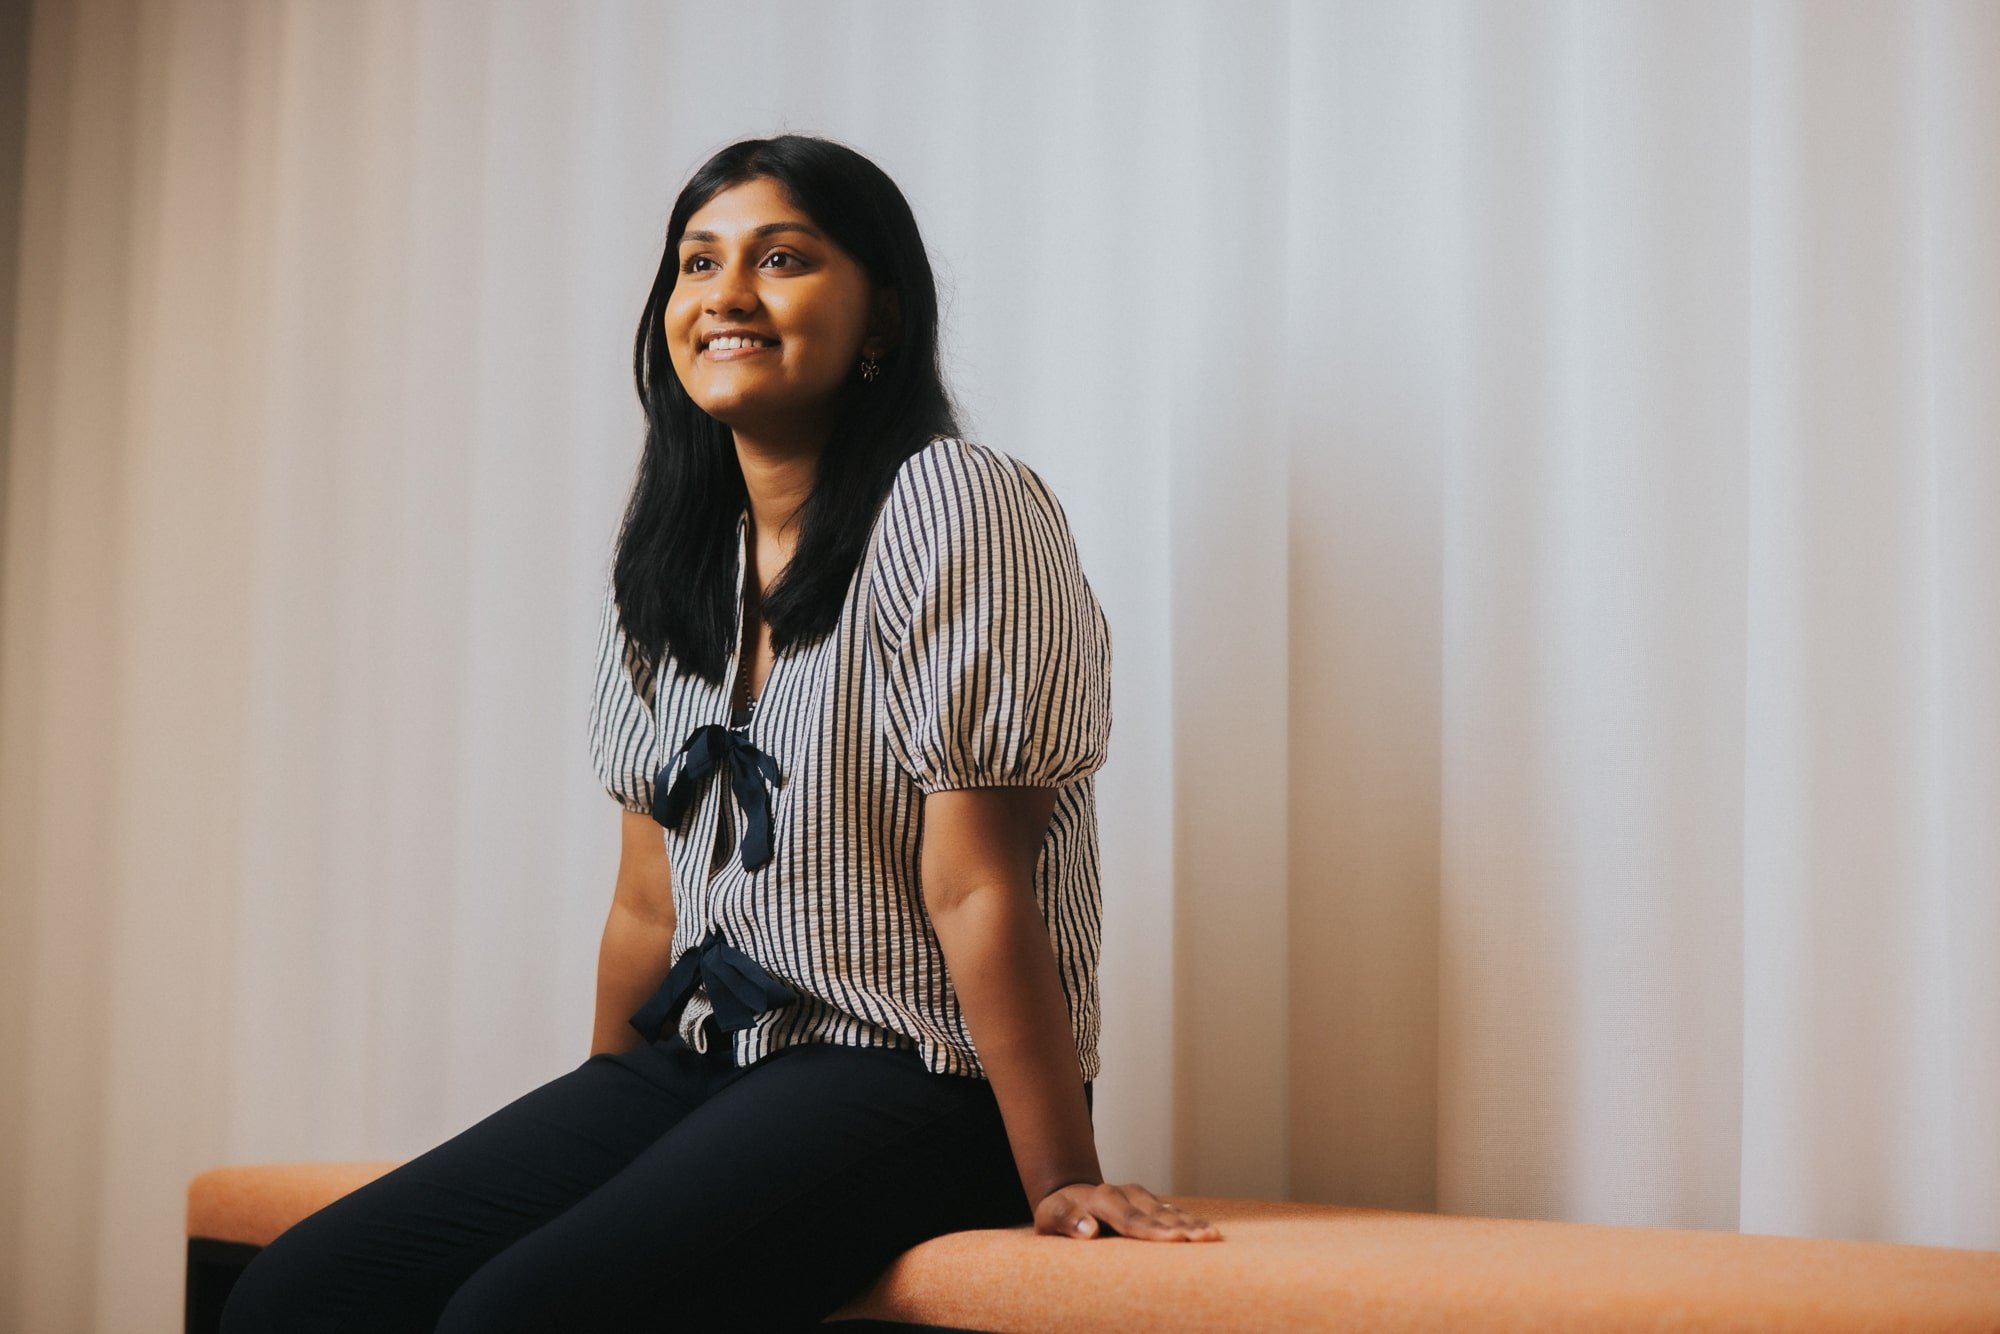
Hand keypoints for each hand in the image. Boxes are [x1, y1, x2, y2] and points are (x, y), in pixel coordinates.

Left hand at [1033, 1181, 1223, 1241]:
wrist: (1066, 1194)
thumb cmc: (1057, 1213)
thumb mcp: (1049, 1217)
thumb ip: (1067, 1221)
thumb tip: (1090, 1230)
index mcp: (1101, 1198)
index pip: (1130, 1219)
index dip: (1153, 1231)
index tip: (1175, 1240)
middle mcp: (1124, 1192)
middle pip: (1156, 1214)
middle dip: (1181, 1228)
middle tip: (1205, 1239)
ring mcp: (1138, 1195)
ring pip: (1168, 1211)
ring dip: (1192, 1223)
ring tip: (1213, 1236)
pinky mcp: (1147, 1201)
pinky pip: (1171, 1212)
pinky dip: (1190, 1220)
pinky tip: (1207, 1230)